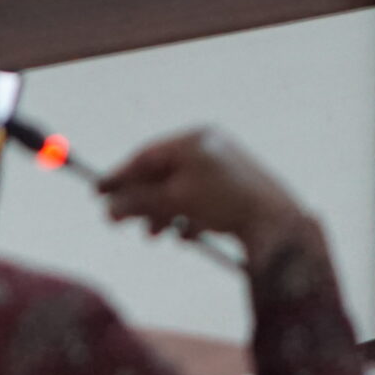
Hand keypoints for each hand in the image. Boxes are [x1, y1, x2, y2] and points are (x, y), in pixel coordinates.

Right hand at [98, 128, 320, 272]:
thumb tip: (108, 209)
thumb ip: (138, 202)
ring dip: (162, 212)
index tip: (97, 193)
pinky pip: (202, 200)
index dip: (120, 175)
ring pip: (181, 190)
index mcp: (195, 140)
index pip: (146, 155)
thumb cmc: (225, 204)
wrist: (278, 225)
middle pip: (162, 173)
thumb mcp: (174, 201)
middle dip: (141, 200)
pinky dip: (188, 217)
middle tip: (118, 222)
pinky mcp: (237, 189)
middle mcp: (211, 147)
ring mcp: (226, 167)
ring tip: (153, 235)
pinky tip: (186, 235)